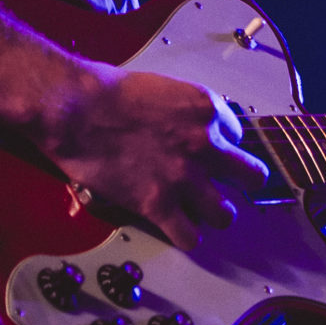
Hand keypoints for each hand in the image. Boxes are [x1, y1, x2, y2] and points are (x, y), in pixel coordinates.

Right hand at [33, 65, 269, 250]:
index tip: (212, 151)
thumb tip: (186, 126)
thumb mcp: (162, 87)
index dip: (222, 145)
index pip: (237, 135)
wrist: (73, 108)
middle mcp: (204, 143)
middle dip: (243, 183)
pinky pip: (190, 236)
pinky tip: (179, 230)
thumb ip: (183, 111)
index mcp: (205, 109)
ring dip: (217, 214)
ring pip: (225, 214)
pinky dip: (186, 237)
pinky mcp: (158, 203)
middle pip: (251, 176)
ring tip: (205, 213)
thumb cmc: (105, 92)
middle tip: (232, 186)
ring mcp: (184, 176)